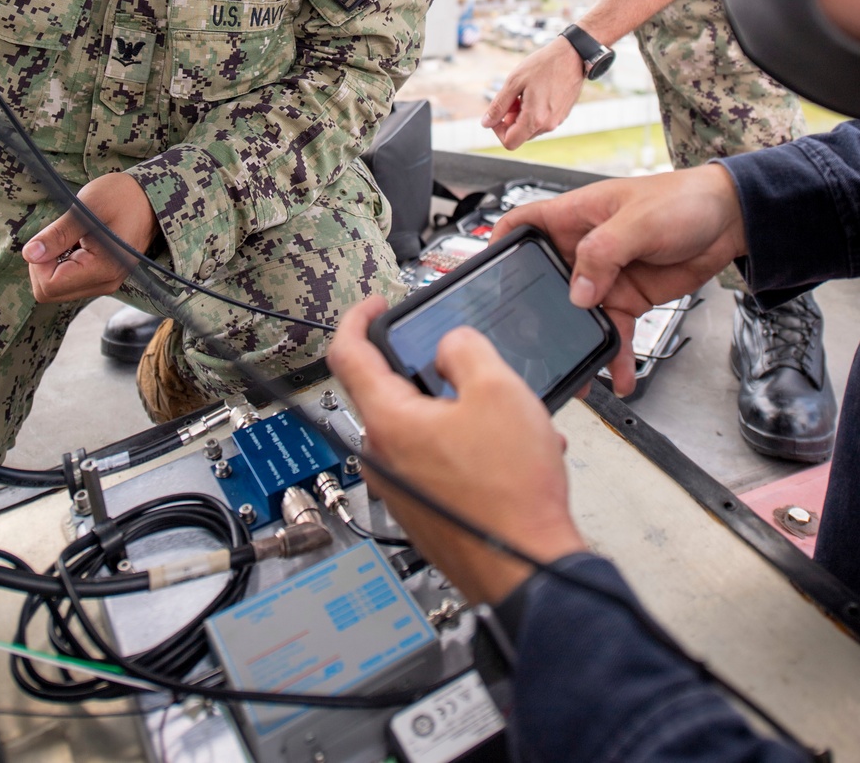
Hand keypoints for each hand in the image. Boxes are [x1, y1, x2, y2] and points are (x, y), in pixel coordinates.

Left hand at [22, 172, 159, 302]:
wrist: (151, 196)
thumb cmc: (122, 197)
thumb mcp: (86, 209)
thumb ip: (57, 235)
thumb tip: (29, 254)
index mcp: (102, 270)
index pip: (48, 286)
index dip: (39, 262)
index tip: (51, 237)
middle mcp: (105, 283)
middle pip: (50, 292)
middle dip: (44, 264)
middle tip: (60, 235)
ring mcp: (106, 282)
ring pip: (58, 287)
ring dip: (55, 262)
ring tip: (73, 236)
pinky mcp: (104, 276)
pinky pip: (71, 280)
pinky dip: (64, 263)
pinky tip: (78, 242)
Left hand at [328, 297, 584, 604]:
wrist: (528, 570)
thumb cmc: (511, 494)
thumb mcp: (499, 391)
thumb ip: (466, 350)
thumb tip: (450, 345)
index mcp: (388, 422)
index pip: (347, 354)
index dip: (357, 318)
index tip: (374, 306)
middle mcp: (384, 458)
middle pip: (391, 393)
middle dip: (433, 373)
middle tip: (467, 366)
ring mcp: (402, 490)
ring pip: (423, 429)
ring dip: (462, 414)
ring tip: (507, 421)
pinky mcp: (424, 512)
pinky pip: (438, 462)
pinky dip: (469, 448)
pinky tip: (511, 455)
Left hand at [481, 36, 584, 147]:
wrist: (572, 55)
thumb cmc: (543, 65)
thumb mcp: (514, 82)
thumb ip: (498, 106)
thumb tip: (486, 123)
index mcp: (535, 119)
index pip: (510, 142)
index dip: (498, 130)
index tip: (499, 112)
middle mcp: (548, 125)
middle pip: (520, 135)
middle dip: (510, 120)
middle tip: (513, 97)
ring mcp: (557, 121)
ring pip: (530, 128)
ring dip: (521, 115)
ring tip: (525, 92)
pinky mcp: (562, 115)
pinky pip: (542, 121)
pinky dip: (533, 112)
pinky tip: (536, 92)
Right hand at [490, 166, 745, 394]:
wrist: (730, 221)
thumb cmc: (683, 200)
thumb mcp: (639, 221)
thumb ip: (604, 253)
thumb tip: (577, 292)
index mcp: (575, 216)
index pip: (523, 225)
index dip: (501, 245)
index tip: (489, 275)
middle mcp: (583, 248)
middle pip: (546, 280)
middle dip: (538, 312)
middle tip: (535, 344)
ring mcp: (605, 276)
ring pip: (578, 314)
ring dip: (577, 344)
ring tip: (579, 374)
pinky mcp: (628, 298)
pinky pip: (613, 331)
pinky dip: (614, 355)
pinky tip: (619, 377)